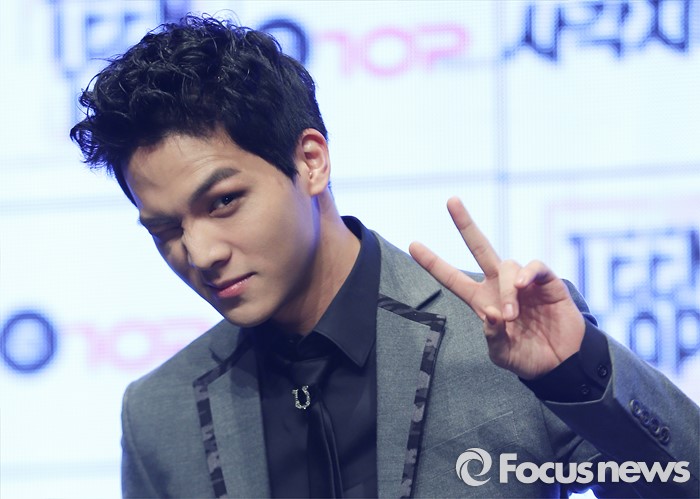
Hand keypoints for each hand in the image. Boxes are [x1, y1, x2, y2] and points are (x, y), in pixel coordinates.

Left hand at [409, 197, 584, 379]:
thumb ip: (493, 337)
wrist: (560, 363)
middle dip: (465, 224)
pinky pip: (534, 267)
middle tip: (451, 201)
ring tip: (512, 315)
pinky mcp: (547, 282)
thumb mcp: (502, 354)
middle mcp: (499, 285)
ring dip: (507, 289)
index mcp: (481, 301)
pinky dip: (527, 273)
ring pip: (507, 265)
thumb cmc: (527, 356)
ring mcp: (523, 282)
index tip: (412, 245)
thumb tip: (492, 314)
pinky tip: (522, 286)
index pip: (453, 278)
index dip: (433, 262)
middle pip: (479, 247)